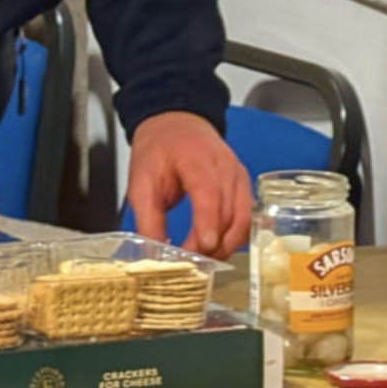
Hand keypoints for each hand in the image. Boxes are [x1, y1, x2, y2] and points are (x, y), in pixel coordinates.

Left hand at [126, 111, 250, 257]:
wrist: (175, 125)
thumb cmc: (159, 150)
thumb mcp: (141, 182)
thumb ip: (148, 219)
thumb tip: (157, 256)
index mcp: (196, 158)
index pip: (208, 191)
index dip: (208, 221)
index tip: (203, 245)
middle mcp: (225, 166)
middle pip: (228, 211)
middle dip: (213, 243)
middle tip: (192, 263)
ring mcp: (239, 176)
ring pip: (242, 219)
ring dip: (225, 245)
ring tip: (203, 259)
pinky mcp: (244, 187)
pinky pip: (246, 218)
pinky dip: (234, 237)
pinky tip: (217, 248)